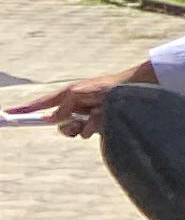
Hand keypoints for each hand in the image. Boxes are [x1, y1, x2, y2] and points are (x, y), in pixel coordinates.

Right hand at [12, 65, 154, 137]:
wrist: (137, 90)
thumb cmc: (108, 87)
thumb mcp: (81, 93)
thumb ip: (64, 106)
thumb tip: (51, 119)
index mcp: (69, 94)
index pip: (42, 104)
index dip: (25, 109)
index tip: (7, 114)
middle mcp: (76, 106)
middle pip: (57, 123)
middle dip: (65, 126)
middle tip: (78, 122)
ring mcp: (87, 116)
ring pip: (72, 130)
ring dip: (82, 127)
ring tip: (97, 118)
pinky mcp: (99, 124)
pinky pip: (88, 132)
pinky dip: (93, 128)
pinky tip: (105, 122)